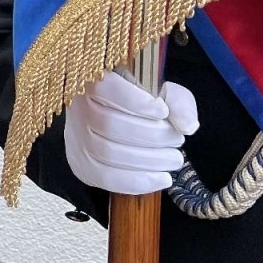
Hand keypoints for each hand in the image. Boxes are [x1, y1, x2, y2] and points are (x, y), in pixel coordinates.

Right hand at [63, 71, 198, 194]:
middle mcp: (77, 108)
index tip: (162, 110)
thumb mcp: (161, 92)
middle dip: (152, 136)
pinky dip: (137, 182)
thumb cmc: (139, 103)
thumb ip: (178, 101)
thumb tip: (187, 126)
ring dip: (149, 160)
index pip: (105, 88)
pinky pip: (104, 178)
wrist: (115, 120)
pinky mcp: (81, 163)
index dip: (136, 102)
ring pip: (107, 153)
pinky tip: (160, 178)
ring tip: (174, 159)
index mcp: (95, 80)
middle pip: (109, 125)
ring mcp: (75, 138)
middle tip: (177, 140)